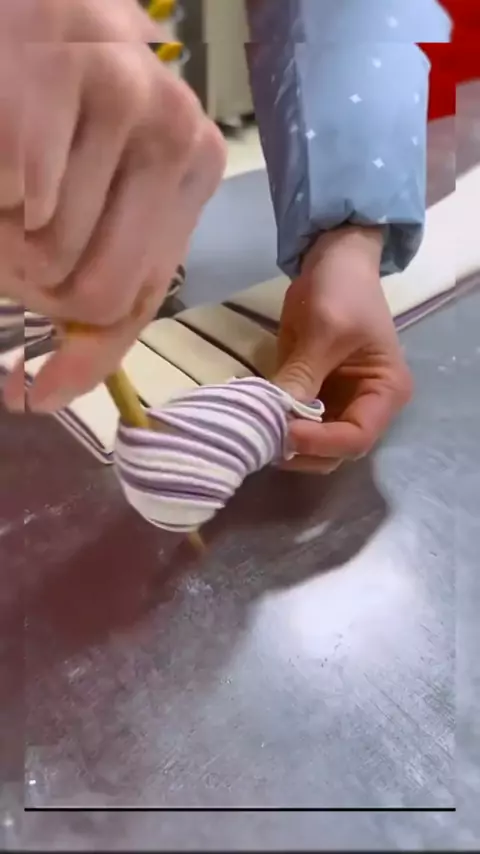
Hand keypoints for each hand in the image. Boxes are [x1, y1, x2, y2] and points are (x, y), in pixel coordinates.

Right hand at [1, 0, 225, 411]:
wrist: (24, 5)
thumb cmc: (51, 102)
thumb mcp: (92, 189)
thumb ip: (89, 279)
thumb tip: (53, 388)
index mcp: (188, 173)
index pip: (142, 297)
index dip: (87, 361)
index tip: (39, 395)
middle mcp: (178, 137)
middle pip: (98, 293)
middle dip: (34, 289)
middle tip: (11, 246)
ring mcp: (129, 100)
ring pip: (48, 253)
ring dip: (5, 238)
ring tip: (10, 183)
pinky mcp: (65, 71)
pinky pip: (17, 199)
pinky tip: (4, 152)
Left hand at [274, 226, 412, 473]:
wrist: (334, 261)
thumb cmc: (342, 290)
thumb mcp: (326, 329)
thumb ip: (304, 373)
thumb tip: (276, 415)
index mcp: (386, 392)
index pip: (358, 437)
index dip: (322, 442)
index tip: (286, 432)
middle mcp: (365, 407)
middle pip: (335, 452)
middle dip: (301, 449)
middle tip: (263, 435)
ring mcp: (337, 405)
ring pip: (312, 447)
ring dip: (285, 444)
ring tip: (255, 430)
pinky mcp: (312, 397)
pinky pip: (294, 424)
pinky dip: (275, 426)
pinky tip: (253, 418)